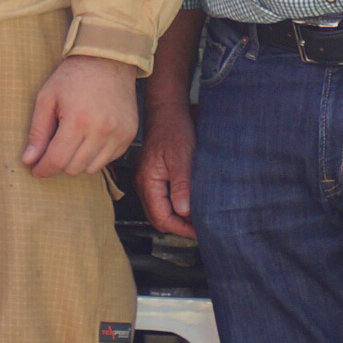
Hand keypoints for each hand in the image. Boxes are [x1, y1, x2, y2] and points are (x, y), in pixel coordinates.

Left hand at [23, 54, 139, 178]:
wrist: (108, 59)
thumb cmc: (73, 76)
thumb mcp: (47, 97)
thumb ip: (37, 131)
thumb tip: (29, 160)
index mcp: (78, 121)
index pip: (57, 161)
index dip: (43, 169)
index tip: (36, 168)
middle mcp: (101, 131)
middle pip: (74, 168)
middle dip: (59, 163)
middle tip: (54, 149)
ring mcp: (119, 134)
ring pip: (92, 168)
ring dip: (78, 161)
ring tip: (73, 142)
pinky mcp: (129, 134)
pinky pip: (109, 159)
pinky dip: (96, 155)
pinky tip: (90, 138)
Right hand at [139, 103, 195, 238]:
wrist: (167, 111)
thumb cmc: (174, 129)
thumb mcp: (182, 158)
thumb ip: (181, 185)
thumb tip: (184, 211)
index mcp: (148, 181)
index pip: (161, 218)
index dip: (181, 228)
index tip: (198, 230)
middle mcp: (143, 184)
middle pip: (158, 218)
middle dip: (178, 226)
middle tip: (199, 228)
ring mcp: (146, 180)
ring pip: (159, 210)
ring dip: (176, 217)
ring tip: (196, 218)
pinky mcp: (151, 176)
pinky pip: (160, 199)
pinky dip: (173, 206)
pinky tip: (187, 203)